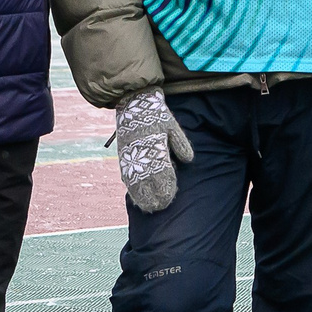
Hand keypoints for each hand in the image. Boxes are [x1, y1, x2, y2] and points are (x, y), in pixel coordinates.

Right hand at [113, 88, 193, 212]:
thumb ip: (181, 143)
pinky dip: (132, 188)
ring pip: (136, 181)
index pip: (162, 171)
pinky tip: (136, 197)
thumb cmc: (156, 116)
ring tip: (150, 208)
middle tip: (162, 207)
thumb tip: (189, 160)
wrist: (133, 104)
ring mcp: (130, 156)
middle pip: (148, 180)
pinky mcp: (122, 157)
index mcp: (155, 146)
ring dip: (142, 196)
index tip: (170, 196)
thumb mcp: (172, 126)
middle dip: (155, 195)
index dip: (166, 185)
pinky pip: (126, 176)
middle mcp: (141, 154)